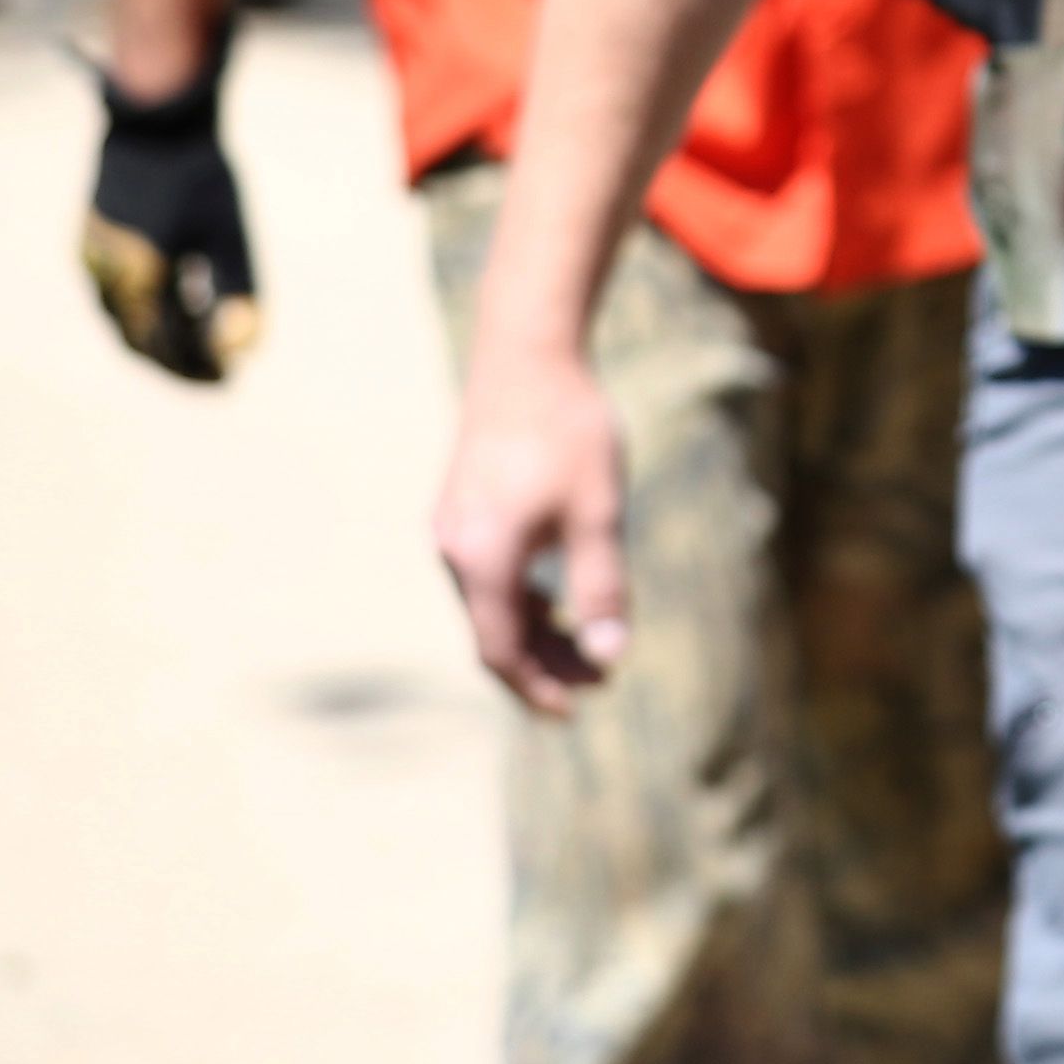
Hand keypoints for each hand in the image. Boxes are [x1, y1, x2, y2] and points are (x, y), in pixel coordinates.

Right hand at [83, 62, 263, 380]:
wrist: (156, 119)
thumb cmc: (202, 176)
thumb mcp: (231, 235)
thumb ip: (240, 293)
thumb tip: (248, 352)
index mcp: (139, 276)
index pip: (165, 347)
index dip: (196, 369)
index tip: (229, 379)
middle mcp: (105, 275)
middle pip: (137, 340)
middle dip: (176, 361)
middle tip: (217, 372)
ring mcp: (90, 260)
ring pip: (122, 319)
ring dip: (158, 338)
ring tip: (202, 343)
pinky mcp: (89, 244)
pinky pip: (113, 292)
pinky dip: (142, 309)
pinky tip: (178, 304)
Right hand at [433, 339, 631, 715]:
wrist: (526, 356)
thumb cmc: (570, 431)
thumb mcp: (598, 512)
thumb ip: (601, 586)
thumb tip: (610, 655)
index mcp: (481, 559)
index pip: (501, 651)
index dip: (539, 687)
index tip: (578, 708)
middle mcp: (454, 551)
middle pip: (493, 632)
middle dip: (543, 664)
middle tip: (598, 680)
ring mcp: (453, 530)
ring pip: (490, 604)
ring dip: (535, 631)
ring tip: (588, 646)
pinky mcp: (463, 511)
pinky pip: (487, 576)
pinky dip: (522, 598)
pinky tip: (562, 599)